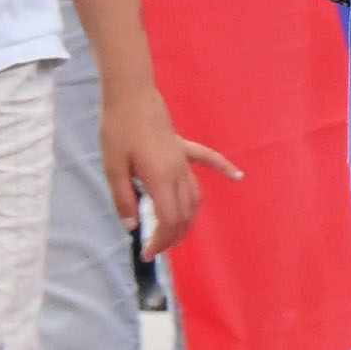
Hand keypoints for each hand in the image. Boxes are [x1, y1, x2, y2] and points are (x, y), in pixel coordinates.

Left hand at [102, 79, 223, 241]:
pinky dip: (223, 169)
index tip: (146, 254)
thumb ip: (123, 198)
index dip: (160, 242)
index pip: (169, 221)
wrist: (130, 95)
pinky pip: (208, 160)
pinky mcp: (183, 147)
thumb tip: (132, 226)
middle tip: (155, 249)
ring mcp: (184, 160)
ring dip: (188, 220)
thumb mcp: (112, 168)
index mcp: (160, 179)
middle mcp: (178, 173)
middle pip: (184, 214)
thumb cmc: (118, 130)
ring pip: (194, 197)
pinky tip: (237, 176)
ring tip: (175, 235)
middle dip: (172, 237)